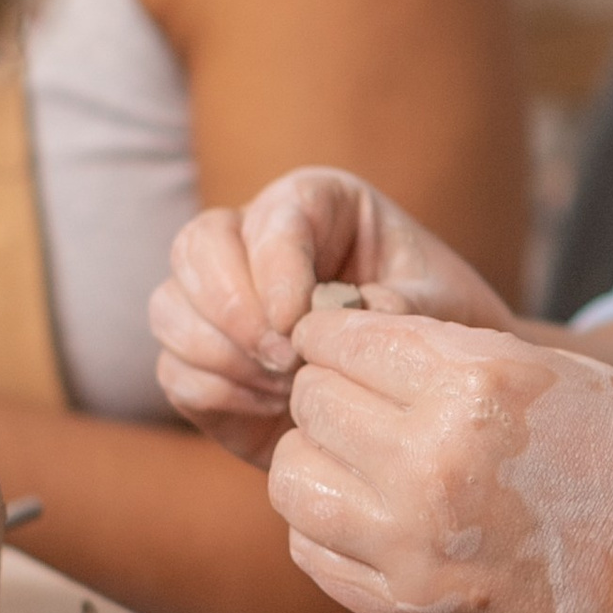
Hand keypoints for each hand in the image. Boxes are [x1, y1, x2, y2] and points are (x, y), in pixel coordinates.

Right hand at [151, 169, 516, 463]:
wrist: (426, 391)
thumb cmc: (438, 327)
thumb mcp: (441, 308)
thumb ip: (404, 306)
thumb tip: (355, 308)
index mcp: (317, 205)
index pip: (272, 215)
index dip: (274, 267)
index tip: (298, 322)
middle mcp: (255, 242)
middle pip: (196, 246)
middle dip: (232, 307)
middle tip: (284, 358)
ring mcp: (222, 302)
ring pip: (171, 307)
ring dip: (222, 354)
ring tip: (289, 386)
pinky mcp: (207, 363)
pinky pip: (175, 370)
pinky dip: (217, 392)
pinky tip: (271, 407)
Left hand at [266, 304, 612, 612]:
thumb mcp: (556, 374)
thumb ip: (453, 354)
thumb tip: (356, 340)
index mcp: (476, 386)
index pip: (339, 339)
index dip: (334, 335)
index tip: (345, 343)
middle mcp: (430, 462)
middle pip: (309, 404)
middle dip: (326, 394)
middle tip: (358, 401)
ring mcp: (413, 546)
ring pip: (293, 479)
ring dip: (316, 461)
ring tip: (357, 461)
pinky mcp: (408, 610)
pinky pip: (313, 552)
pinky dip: (326, 528)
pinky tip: (371, 516)